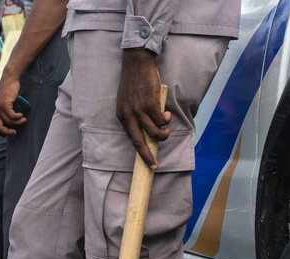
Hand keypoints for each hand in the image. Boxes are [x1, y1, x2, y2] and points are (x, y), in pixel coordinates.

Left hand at [0, 74, 25, 135]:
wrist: (9, 79)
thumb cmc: (9, 91)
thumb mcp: (5, 102)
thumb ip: (5, 111)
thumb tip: (11, 123)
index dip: (3, 131)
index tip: (11, 131)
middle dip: (7, 131)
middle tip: (15, 132)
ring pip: (8, 121)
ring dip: (18, 122)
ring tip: (23, 119)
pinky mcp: (4, 104)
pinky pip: (12, 116)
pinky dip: (18, 117)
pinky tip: (21, 115)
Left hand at [116, 48, 168, 169]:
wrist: (137, 63)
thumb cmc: (135, 82)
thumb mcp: (128, 101)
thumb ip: (135, 115)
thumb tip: (148, 130)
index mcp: (122, 115)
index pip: (131, 138)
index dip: (140, 152)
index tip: (148, 162)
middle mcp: (128, 115)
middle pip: (138, 141)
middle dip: (148, 155)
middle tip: (155, 165)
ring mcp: (139, 110)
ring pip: (154, 132)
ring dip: (163, 133)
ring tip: (166, 129)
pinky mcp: (150, 103)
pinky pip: (161, 119)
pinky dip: (166, 120)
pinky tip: (167, 115)